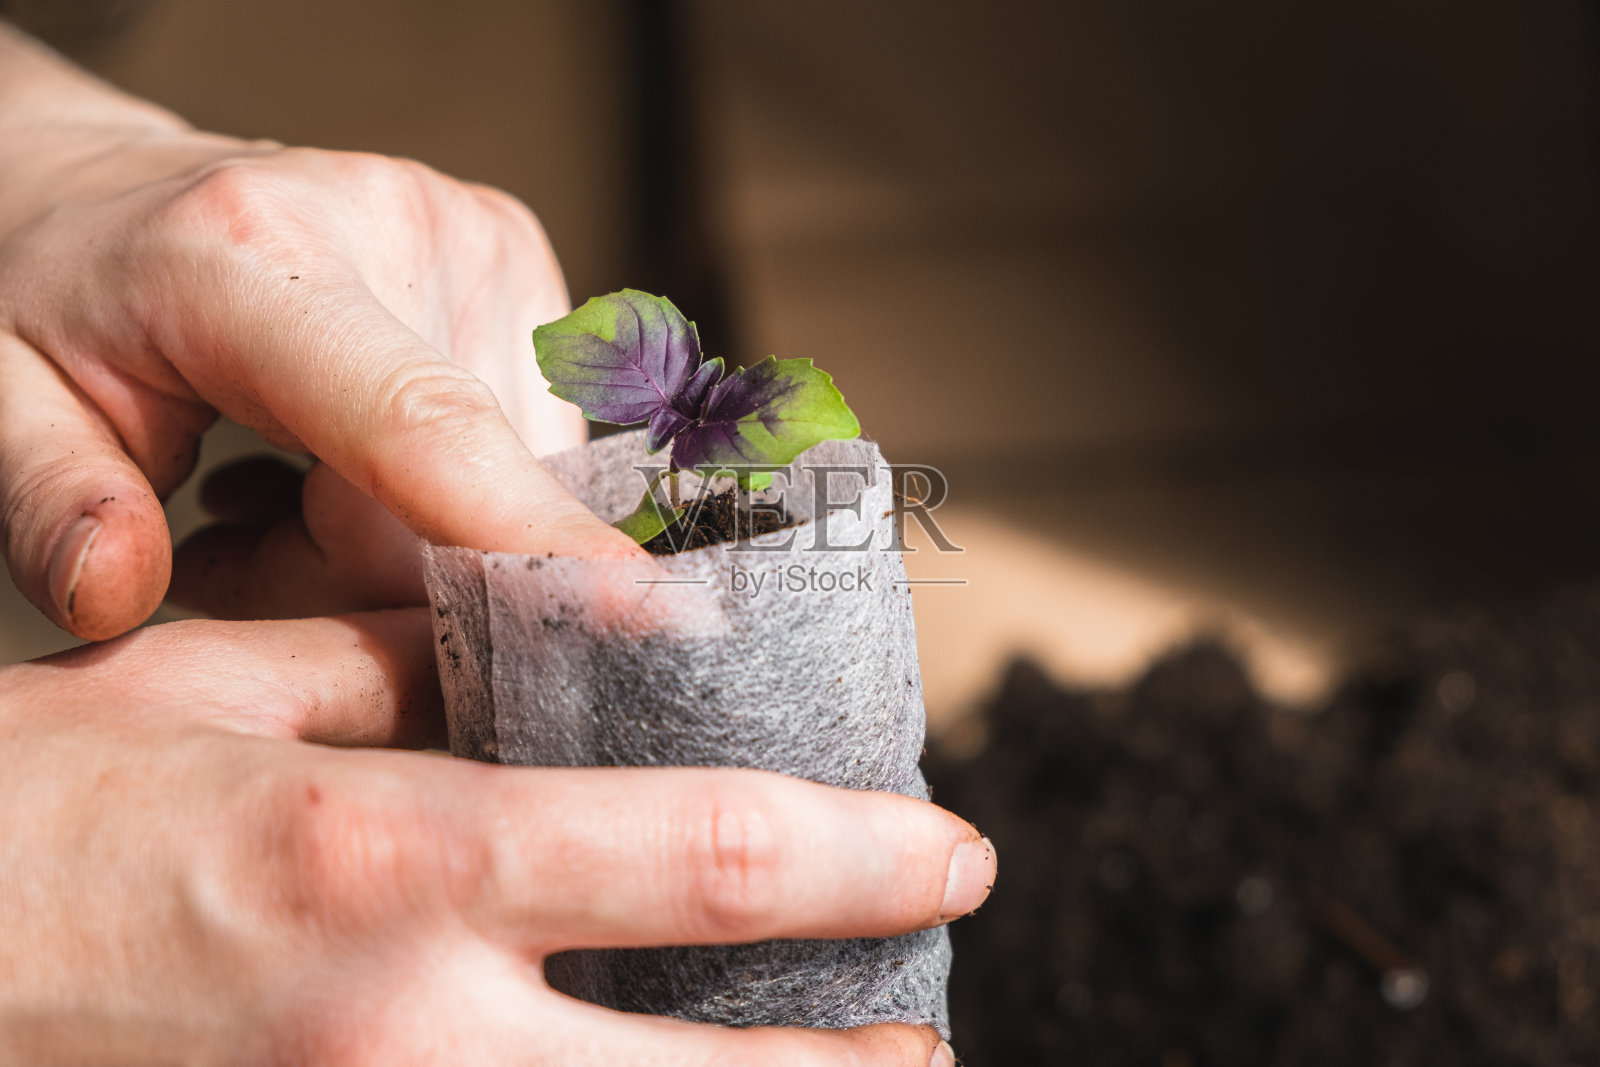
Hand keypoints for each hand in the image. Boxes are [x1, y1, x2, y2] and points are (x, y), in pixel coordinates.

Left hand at [0, 26, 638, 641]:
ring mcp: (476, 238)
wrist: (109, 196)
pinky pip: (519, 450)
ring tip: (285, 488)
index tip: (639, 615)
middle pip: (455, 499)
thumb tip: (116, 595)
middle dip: (359, 573)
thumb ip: (48, 502)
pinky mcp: (519, 261)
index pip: (420, 422)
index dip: (525, 531)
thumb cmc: (54, 299)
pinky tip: (347, 460)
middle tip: (246, 536)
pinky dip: (440, 494)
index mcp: (257, 255)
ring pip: (497, 487)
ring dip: (397, 537)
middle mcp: (398, 224)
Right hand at [0, 611, 989, 1064]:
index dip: (855, 856)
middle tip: (935, 1030)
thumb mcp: (221, 683)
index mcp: (388, 856)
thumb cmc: (38, 808)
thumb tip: (552, 651)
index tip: (950, 851)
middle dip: (855, 1064)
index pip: (696, 857)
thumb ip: (404, 663)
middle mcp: (399, 1028)